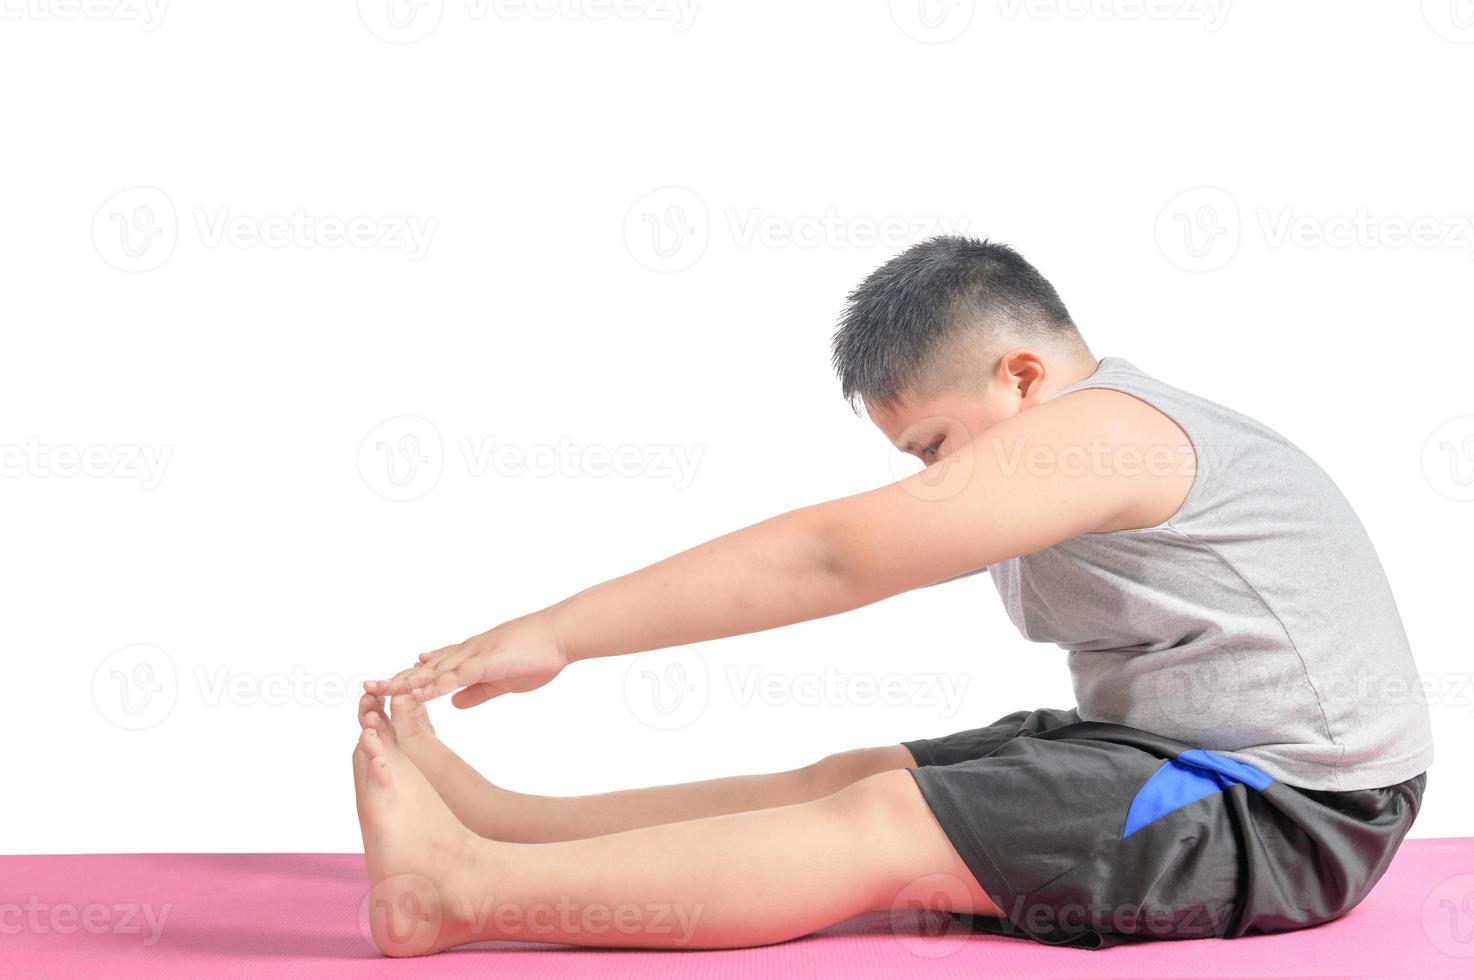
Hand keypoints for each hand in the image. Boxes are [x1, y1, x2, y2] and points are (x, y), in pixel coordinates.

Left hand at [364, 615, 568, 708]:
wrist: (560, 634)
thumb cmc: (539, 653)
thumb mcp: (504, 681)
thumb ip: (477, 692)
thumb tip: (454, 703)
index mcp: (470, 658)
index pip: (433, 670)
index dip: (409, 679)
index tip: (388, 686)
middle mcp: (465, 654)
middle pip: (421, 670)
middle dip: (394, 680)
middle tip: (366, 688)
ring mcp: (472, 656)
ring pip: (429, 673)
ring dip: (402, 683)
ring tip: (376, 691)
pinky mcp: (483, 662)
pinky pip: (452, 677)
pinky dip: (431, 687)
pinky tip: (413, 695)